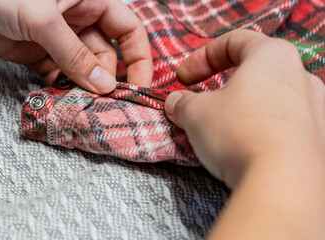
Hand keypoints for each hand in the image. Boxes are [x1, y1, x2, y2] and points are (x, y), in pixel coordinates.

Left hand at [0, 0, 152, 93]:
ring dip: (86, 88)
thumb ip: (74, 53)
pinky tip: (64, 100)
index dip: (139, 57)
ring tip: (85, 105)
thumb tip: (104, 85)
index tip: (139, 85)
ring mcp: (60, 40)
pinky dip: (64, 89)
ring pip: (84, 69)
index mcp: (91, 1)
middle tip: (105, 102)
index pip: (128, 29)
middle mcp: (79, 20)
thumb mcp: (43, 18)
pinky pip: (61, 76)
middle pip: (107, 55)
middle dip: (107, 78)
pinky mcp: (40, 55)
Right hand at [165, 29, 324, 187]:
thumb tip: (175, 102)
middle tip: (201, 103)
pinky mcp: (318, 139)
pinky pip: (282, 125)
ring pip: (269, 99)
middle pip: (254, 71)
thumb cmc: (239, 132)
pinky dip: (259, 130)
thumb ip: (182, 102)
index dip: (202, 57)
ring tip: (221, 129)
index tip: (183, 77)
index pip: (234, 42)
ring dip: (241, 109)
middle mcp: (301, 77)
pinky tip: (245, 149)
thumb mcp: (196, 113)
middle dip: (221, 86)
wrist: (284, 182)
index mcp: (272, 56)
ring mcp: (315, 109)